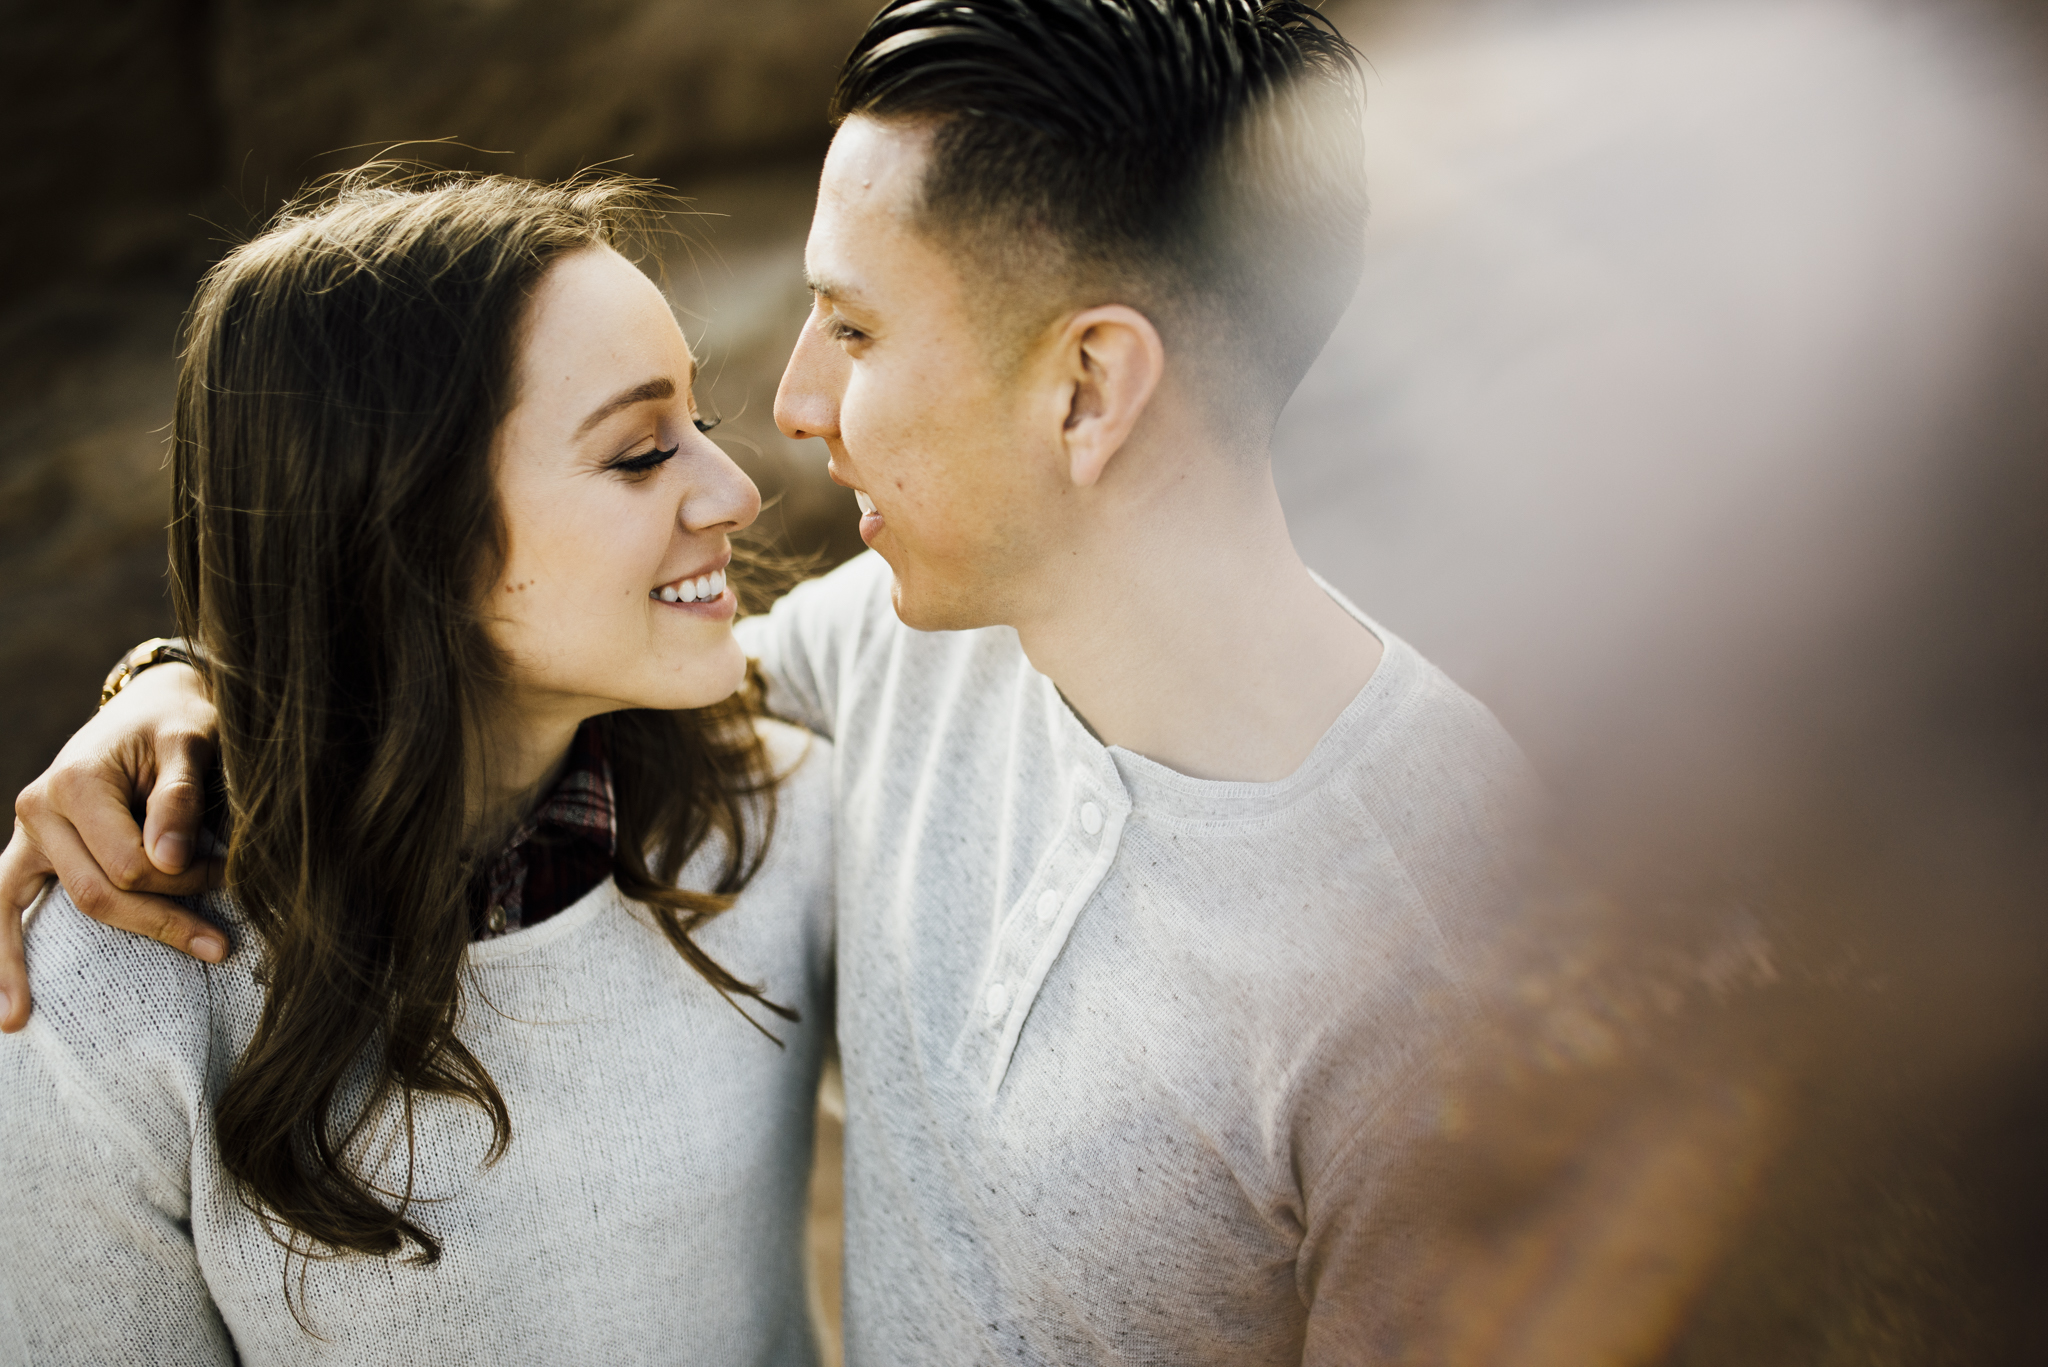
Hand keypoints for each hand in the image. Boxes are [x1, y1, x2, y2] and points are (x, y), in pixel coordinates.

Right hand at [1, 663, 225, 1030]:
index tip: (231, 876)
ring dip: (86, 953)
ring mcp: (27, 835)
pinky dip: (3, 960)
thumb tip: (169, 860)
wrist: (153, 706)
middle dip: (164, 917)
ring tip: (43, 1017)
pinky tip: (11, 1016)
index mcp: (74, 782)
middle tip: (222, 941)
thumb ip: (180, 796)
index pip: (131, 864)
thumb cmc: (179, 724)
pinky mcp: (29, 855)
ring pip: (67, 908)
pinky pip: (4, 909)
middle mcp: (38, 809)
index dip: (185, 881)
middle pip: (100, 894)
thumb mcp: (191, 742)